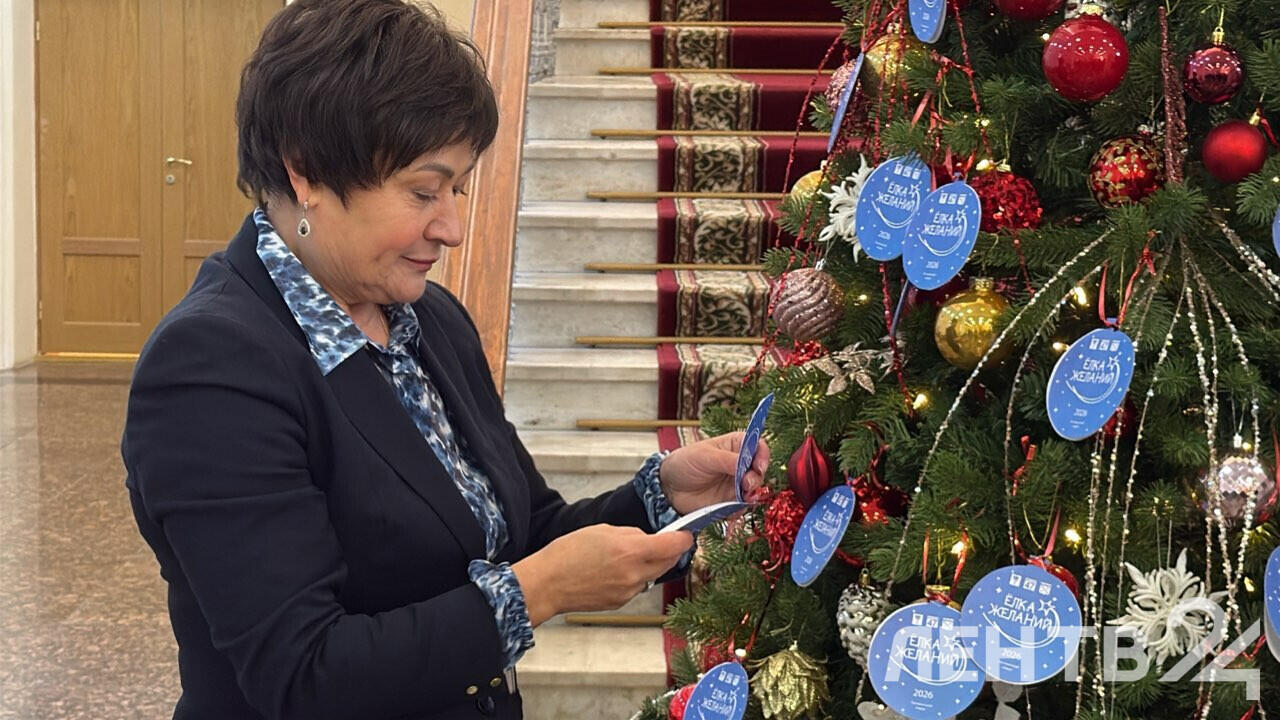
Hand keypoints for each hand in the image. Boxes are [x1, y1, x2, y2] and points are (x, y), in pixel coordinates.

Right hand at [511, 525, 693, 626]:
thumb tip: (646, 538)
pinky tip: (616, 570)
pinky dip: (635, 576)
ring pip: (653, 575)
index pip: (673, 546)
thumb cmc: (568, 554)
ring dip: (651, 564)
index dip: (683, 538)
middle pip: (668, 562)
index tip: (685, 534)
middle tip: (663, 541)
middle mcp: (635, 574)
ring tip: (628, 555)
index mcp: (631, 551)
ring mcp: (629, 591)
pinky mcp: (621, 602)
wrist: (548, 584)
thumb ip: (630, 534)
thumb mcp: (602, 530)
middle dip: (669, 551)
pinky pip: (638, 586)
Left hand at [658, 431, 770, 514]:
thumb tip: (746, 464)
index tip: (759, 465)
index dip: (763, 455)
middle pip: (760, 470)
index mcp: (735, 445)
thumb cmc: (683, 464)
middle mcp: (739, 464)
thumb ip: (727, 460)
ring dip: (752, 494)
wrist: (669, 489)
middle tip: (746, 483)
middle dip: (756, 478)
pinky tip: (733, 508)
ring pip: (756, 490)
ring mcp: (736, 484)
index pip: (758, 446)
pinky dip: (741, 509)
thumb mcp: (704, 456)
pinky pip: (744, 507)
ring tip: (741, 496)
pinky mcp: (731, 502)